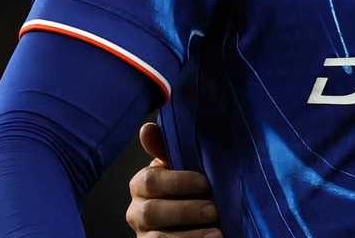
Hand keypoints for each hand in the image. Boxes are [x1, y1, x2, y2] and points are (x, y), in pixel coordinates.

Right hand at [125, 122, 223, 237]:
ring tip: (217, 232)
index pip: (149, 182)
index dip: (177, 182)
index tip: (204, 183)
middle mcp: (137, 212)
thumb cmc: (189, 187)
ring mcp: (145, 236)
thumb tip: (147, 128)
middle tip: (213, 209)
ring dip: (190, 235)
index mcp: (141, 185)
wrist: (196, 219)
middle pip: (151, 212)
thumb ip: (166, 149)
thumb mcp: (182, 167)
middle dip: (186, 210)